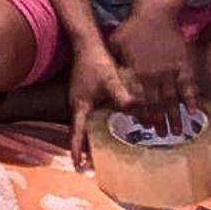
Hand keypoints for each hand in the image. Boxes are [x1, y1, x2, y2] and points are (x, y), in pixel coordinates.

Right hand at [68, 42, 135, 169]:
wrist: (86, 44)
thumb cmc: (96, 62)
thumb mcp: (110, 79)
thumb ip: (122, 95)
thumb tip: (134, 108)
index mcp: (80, 105)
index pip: (76, 132)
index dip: (77, 149)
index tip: (77, 165)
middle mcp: (76, 105)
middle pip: (77, 132)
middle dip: (81, 149)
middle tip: (88, 165)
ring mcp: (79, 100)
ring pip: (82, 125)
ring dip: (86, 138)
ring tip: (93, 153)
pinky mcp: (83, 95)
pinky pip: (86, 117)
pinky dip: (90, 127)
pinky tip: (101, 130)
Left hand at [108, 12, 198, 132]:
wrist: (156, 13)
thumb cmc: (132, 29)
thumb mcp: (115, 46)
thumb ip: (115, 65)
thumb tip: (108, 80)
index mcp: (137, 72)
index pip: (139, 100)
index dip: (141, 115)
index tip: (143, 128)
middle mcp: (154, 75)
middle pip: (157, 104)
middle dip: (159, 122)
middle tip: (162, 137)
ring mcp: (171, 70)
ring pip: (173, 98)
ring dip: (175, 117)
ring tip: (178, 133)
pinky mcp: (183, 64)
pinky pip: (189, 85)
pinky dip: (192, 99)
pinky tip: (196, 113)